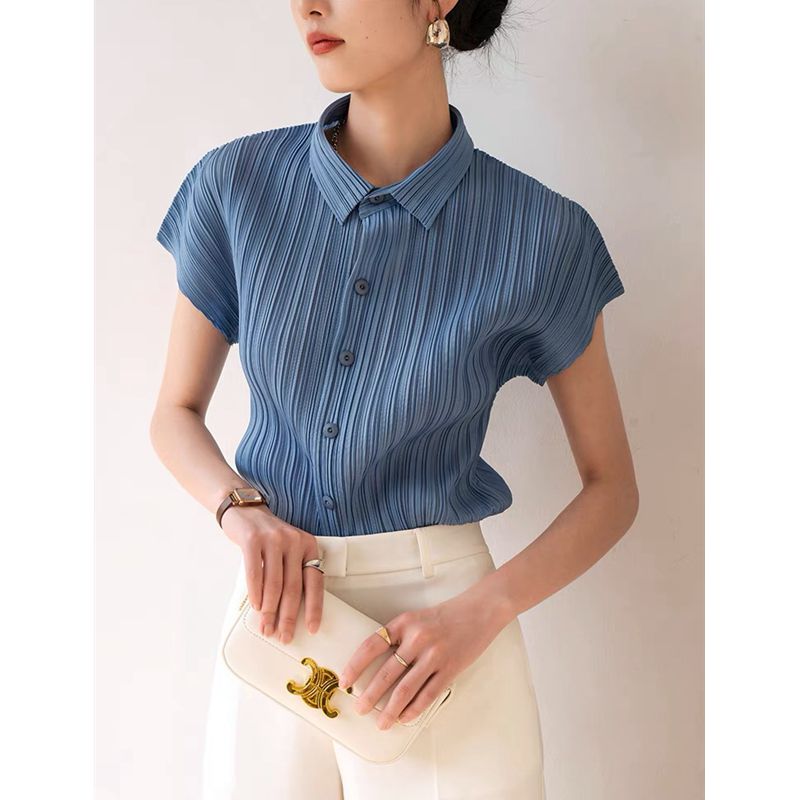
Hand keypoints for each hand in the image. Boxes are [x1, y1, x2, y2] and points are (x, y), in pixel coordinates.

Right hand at [221, 505, 323, 642]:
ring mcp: (274, 539)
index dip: (314, 608)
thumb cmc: (267, 537)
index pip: (315, 582)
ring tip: (266, 625)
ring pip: (274, 583)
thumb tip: (290, 611)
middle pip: (293, 587)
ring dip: (269, 610)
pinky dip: (255, 593)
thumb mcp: (288, 549)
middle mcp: (294, 541)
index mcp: (308, 546)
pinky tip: (255, 606)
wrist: (245, 510)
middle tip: (283, 635)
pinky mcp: (253, 539)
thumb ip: (292, 572)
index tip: (312, 628)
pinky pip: (255, 573)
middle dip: (288, 616)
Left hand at [337, 589, 508, 730]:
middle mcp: (417, 638)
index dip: (355, 665)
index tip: (346, 681)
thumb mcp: (415, 618)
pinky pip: (428, 694)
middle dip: (370, 695)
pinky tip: (406, 717)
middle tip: (360, 708)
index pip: (371, 645)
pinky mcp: (450, 668)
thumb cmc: (445, 616)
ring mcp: (434, 655)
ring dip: (390, 709)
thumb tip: (375, 665)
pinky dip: (414, 709)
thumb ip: (397, 637)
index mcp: (404, 623)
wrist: (479, 611)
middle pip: (386, 673)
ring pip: (406, 689)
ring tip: (381, 722)